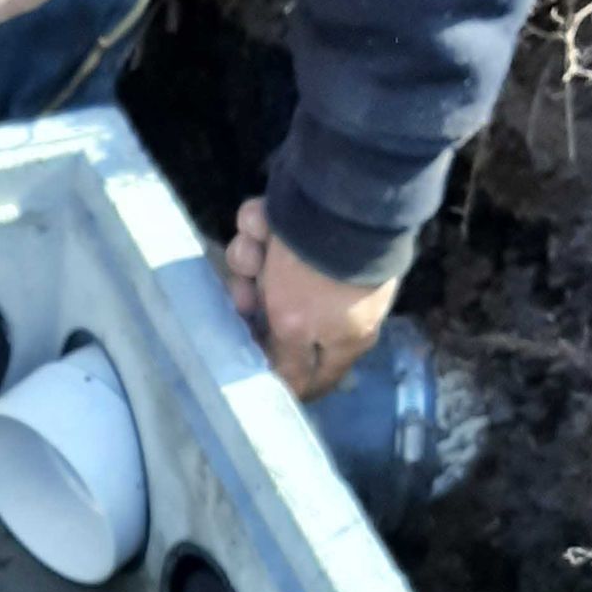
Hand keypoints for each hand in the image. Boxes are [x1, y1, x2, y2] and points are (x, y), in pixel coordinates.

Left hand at [223, 196, 396, 401]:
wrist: (337, 196)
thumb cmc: (315, 276)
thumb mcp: (295, 327)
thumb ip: (288, 364)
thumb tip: (290, 395)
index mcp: (344, 335)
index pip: (313, 374)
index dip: (284, 376)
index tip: (253, 372)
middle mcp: (332, 302)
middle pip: (275, 319)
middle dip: (254, 303)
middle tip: (247, 295)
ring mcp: (315, 261)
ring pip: (261, 271)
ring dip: (251, 260)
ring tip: (259, 246)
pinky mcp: (300, 224)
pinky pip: (263, 233)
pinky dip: (258, 226)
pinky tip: (264, 220)